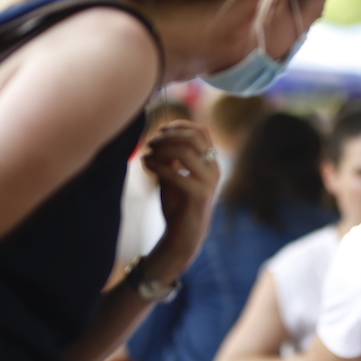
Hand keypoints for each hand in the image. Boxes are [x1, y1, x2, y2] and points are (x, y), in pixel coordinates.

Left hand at [141, 120, 218, 279]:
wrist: (183, 236)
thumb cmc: (178, 204)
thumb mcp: (174, 175)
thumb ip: (171, 158)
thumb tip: (158, 137)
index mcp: (211, 163)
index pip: (201, 131)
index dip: (180, 125)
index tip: (160, 130)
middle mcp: (214, 170)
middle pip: (195, 137)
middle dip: (169, 135)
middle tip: (150, 142)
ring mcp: (209, 182)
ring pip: (186, 151)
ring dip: (162, 148)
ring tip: (147, 153)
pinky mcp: (199, 195)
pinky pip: (177, 173)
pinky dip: (157, 165)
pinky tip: (145, 164)